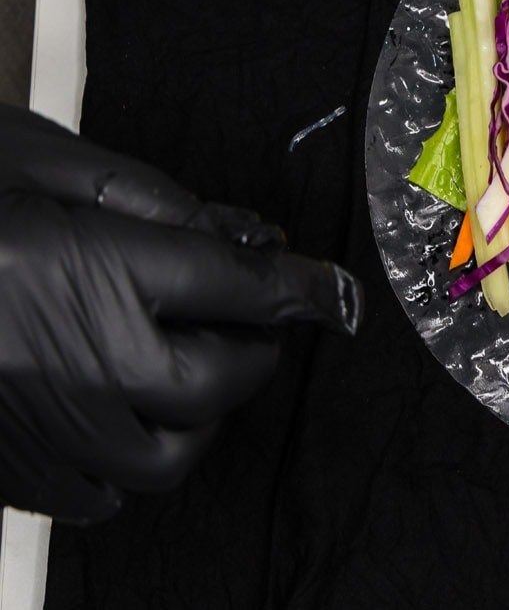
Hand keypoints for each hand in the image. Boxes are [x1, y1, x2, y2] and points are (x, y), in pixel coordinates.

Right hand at [0, 104, 361, 522]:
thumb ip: (145, 197)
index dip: (300, 288)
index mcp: (82, 267)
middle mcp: (70, 357)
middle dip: (250, 350)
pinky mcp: (4, 467)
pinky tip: (119, 413)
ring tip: (190, 370)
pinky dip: (133, 458)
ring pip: (170, 453)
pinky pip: (104, 493)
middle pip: (218, 380)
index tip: (332, 294)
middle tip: (249, 322)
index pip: (236, 287)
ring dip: (200, 413)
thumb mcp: (31, 158)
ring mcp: (35, 426)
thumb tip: (240, 230)